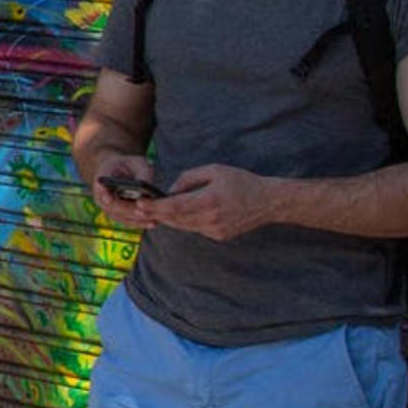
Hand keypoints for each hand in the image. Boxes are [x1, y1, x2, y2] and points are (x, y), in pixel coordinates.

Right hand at [85, 152, 160, 223]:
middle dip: (128, 209)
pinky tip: (153, 224)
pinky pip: (127, 221)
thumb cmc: (129, 165)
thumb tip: (148, 186)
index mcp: (102, 179)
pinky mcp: (117, 215)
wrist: (119, 171)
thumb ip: (142, 172)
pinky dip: (139, 223)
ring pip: (120, 216)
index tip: (108, 199)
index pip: (99, 187)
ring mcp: (108, 208)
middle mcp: (101, 196)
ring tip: (153, 220)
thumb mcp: (137, 162)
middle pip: (112, 206)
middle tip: (143, 212)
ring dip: (136, 220)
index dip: (103, 193)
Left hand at [145, 164, 276, 240]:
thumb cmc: (241, 181)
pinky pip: (195, 229)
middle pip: (175, 219)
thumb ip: (188, 178)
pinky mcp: (219, 236)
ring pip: (183, 226)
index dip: (154, 206)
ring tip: (158, 209)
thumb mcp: (214, 170)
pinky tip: (182, 213)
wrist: (268, 202)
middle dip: (157, 213)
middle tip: (142, 205)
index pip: (173, 207)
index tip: (139, 202)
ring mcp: (215, 231)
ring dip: (169, 218)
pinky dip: (186, 222)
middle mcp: (210, 219)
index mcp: (208, 201)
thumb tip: (170, 190)